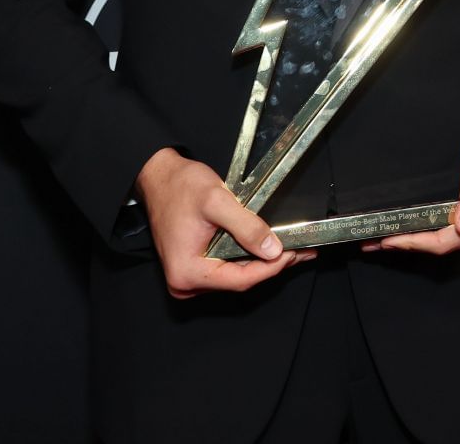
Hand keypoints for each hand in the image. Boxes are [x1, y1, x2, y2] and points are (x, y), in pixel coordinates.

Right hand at [135, 149, 312, 298]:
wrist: (158, 177)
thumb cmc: (179, 186)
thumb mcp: (217, 201)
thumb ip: (247, 226)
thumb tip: (273, 250)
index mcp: (187, 272)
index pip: (241, 280)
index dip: (272, 268)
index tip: (294, 253)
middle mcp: (185, 282)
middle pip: (240, 281)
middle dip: (272, 265)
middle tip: (302, 251)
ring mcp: (188, 277)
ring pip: (236, 276)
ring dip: (262, 262)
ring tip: (290, 248)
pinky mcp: (193, 268)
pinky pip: (227, 268)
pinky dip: (248, 257)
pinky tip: (266, 248)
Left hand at [373, 114, 459, 253]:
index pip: (446, 242)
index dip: (416, 242)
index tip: (390, 239)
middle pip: (442, 247)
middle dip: (409, 244)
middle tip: (376, 241)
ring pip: (444, 244)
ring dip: (415, 242)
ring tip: (385, 238)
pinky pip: (448, 235)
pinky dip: (426, 235)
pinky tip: (409, 231)